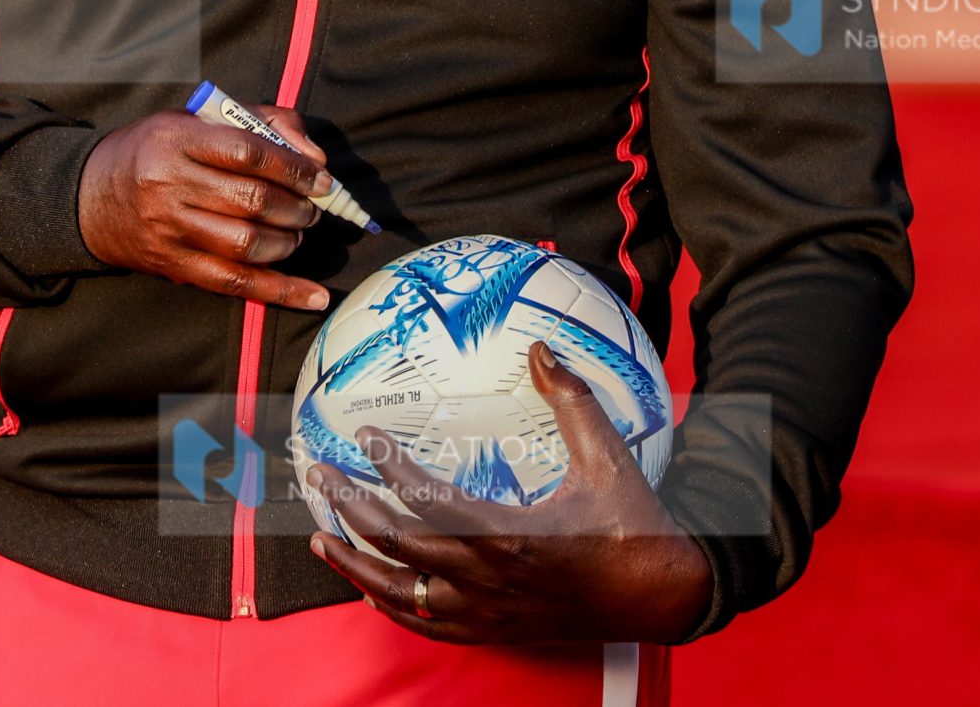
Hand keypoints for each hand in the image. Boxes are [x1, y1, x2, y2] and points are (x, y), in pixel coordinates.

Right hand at [76, 103, 333, 310]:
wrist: (89, 198)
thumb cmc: (157, 150)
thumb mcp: (198, 119)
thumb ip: (261, 123)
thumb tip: (314, 157)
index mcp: (176, 140)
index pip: (247, 153)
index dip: (292, 167)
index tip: (320, 178)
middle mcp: (169, 186)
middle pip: (251, 201)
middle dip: (296, 207)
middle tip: (311, 207)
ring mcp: (170, 230)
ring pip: (246, 244)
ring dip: (288, 241)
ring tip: (297, 232)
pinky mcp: (173, 266)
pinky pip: (234, 283)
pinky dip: (281, 292)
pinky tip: (315, 297)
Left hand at [307, 340, 712, 644]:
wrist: (661, 596)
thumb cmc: (635, 525)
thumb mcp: (608, 455)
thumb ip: (572, 399)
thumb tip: (541, 348)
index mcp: (509, 534)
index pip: (427, 498)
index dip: (388, 466)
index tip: (365, 435)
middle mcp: (487, 579)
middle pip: (396, 544)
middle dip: (350, 507)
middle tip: (320, 475)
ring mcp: (486, 612)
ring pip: (399, 593)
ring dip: (353, 565)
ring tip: (319, 538)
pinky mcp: (493, 630)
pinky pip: (426, 625)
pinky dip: (390, 605)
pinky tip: (367, 588)